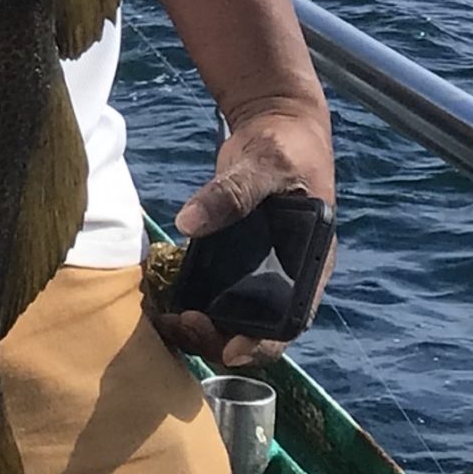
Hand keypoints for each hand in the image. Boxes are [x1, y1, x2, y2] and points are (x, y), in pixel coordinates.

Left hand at [160, 95, 336, 369]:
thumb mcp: (264, 163)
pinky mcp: (233, 257)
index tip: (232, 351)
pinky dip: (190, 302)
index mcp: (309, 263)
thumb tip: (189, 223)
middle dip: (220, 339)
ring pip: (231, 316)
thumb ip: (232, 192)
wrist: (274, 122)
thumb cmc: (284, 145)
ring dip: (200, 327)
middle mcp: (286, 275)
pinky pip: (213, 291)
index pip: (292, 321)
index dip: (265, 344)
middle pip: (257, 328)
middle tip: (184, 324)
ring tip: (167, 320)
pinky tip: (163, 300)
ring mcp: (258, 269)